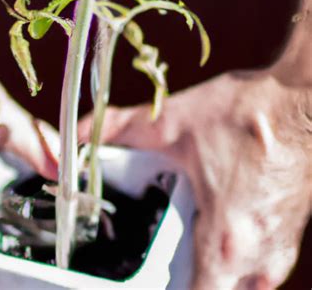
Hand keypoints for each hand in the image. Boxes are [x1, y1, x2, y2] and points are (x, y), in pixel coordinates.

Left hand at [79, 69, 310, 288]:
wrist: (300, 100)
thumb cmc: (246, 114)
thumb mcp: (174, 123)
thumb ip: (121, 129)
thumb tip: (80, 135)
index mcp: (227, 243)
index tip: (139, 276)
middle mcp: (259, 259)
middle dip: (180, 280)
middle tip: (151, 254)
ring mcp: (279, 249)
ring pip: (237, 286)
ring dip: (206, 272)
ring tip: (179, 240)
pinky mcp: (287, 234)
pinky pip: (254, 268)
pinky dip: (229, 259)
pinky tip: (209, 225)